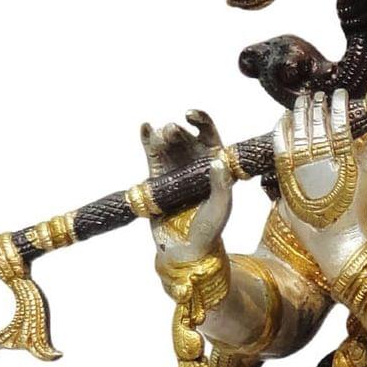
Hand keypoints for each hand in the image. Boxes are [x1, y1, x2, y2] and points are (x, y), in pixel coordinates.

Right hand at [140, 109, 231, 265]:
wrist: (186, 250)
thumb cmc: (209, 229)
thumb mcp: (221, 207)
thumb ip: (221, 185)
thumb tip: (218, 162)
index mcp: (212, 163)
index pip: (208, 135)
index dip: (201, 121)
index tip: (192, 116)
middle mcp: (192, 162)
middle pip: (184, 137)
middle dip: (177, 131)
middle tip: (171, 131)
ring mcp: (173, 168)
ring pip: (166, 144)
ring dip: (161, 136)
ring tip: (158, 135)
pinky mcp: (156, 178)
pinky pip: (151, 155)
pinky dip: (147, 140)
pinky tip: (145, 128)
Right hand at [272, 88, 366, 291]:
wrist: (336, 242)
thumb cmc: (311, 232)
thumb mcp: (286, 211)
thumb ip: (278, 196)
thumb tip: (278, 190)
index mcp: (288, 171)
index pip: (283, 138)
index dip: (287, 122)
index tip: (289, 112)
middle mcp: (305, 162)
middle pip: (303, 125)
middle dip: (307, 108)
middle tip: (311, 97)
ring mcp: (327, 161)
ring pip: (321, 124)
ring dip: (322, 106)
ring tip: (326, 95)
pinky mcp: (351, 164)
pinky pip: (344, 132)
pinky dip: (342, 114)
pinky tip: (340, 100)